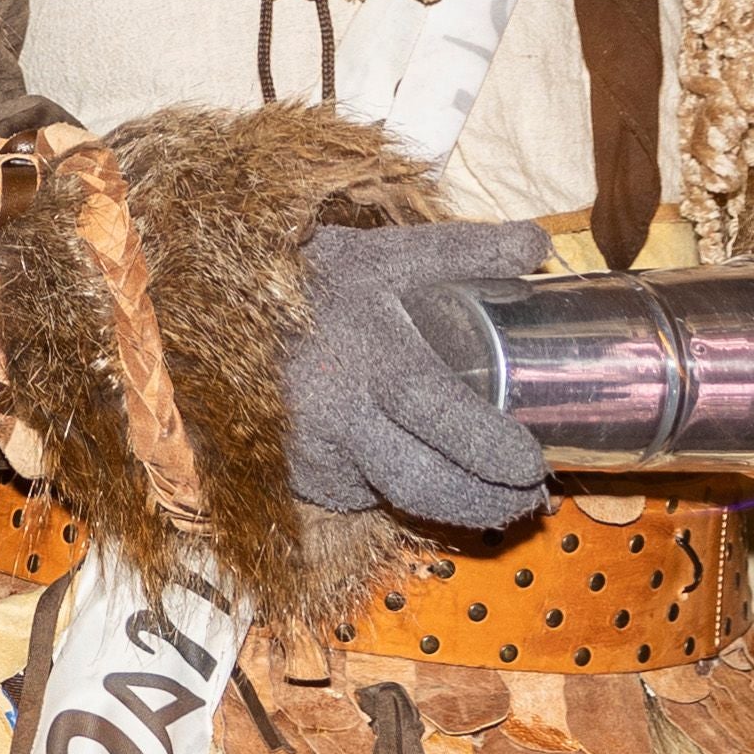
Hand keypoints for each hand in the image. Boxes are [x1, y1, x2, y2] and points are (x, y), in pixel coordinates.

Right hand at [281, 217, 559, 532]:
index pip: (437, 411)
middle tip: (530, 499)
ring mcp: (309, 446)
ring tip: (496, 503)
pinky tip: (424, 483)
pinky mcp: (295, 470)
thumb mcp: (386, 254)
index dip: (489, 446)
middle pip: (421, 481)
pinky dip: (397, 497)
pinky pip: (358, 496)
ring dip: (453, 510)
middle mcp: (335, 408)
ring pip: (393, 499)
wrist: (218, 303)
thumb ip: (463, 249)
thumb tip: (535, 243)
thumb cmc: (313, 279)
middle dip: (486, 502)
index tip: (534, 462)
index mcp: (368, 351)